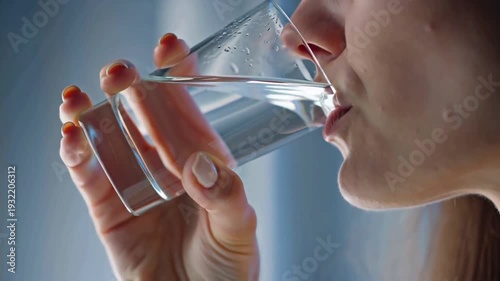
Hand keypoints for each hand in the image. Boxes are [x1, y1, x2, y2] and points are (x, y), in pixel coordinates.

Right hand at [59, 33, 258, 280]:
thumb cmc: (228, 267)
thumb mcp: (239, 229)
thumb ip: (227, 197)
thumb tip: (201, 168)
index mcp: (203, 159)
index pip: (188, 109)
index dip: (177, 74)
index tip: (169, 48)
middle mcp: (167, 164)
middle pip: (143, 115)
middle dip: (131, 88)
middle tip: (121, 73)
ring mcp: (135, 182)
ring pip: (109, 137)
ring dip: (92, 113)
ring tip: (79, 98)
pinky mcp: (108, 207)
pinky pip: (89, 174)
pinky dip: (77, 153)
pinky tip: (71, 135)